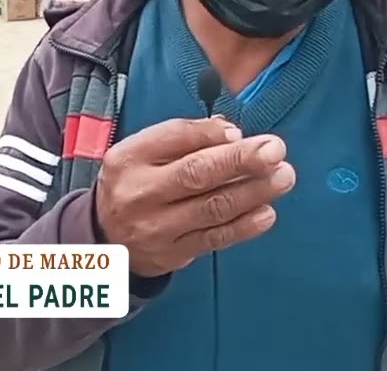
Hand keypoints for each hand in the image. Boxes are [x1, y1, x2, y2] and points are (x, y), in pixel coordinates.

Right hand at [94, 117, 293, 277]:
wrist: (103, 239)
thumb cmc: (135, 183)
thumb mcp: (143, 152)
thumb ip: (183, 137)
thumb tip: (230, 132)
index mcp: (130, 158)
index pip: (174, 137)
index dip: (212, 134)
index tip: (242, 133)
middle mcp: (140, 192)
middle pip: (196, 173)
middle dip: (241, 160)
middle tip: (275, 150)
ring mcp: (156, 228)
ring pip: (212, 208)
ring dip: (253, 192)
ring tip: (283, 177)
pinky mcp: (173, 254)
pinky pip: (215, 238)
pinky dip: (244, 226)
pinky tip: (267, 212)